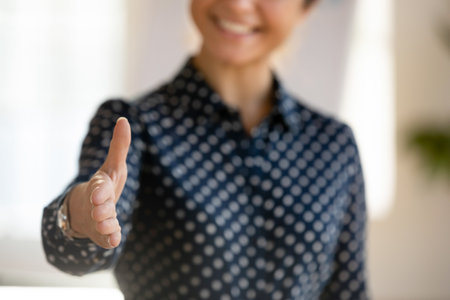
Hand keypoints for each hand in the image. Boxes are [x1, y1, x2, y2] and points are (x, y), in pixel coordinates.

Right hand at [68, 117, 130, 248]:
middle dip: (100, 208)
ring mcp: (99, 220)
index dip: (99, 190)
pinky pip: (106, 239)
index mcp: (100, 186)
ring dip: (105, 226)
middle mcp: (97, 204)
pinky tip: (114, 242)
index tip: (98, 193)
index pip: (99, 186)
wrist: (85, 211)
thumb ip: (120, 145)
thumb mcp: (113, 165)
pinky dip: (109, 240)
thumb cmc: (105, 185)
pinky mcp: (103, 234)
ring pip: (102, 224)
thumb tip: (124, 120)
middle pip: (99, 207)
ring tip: (108, 227)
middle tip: (101, 211)